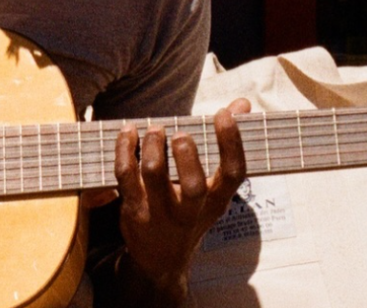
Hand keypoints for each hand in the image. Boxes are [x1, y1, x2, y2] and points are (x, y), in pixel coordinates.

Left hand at [112, 98, 249, 298]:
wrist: (162, 261)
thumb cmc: (191, 212)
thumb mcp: (214, 189)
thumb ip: (226, 142)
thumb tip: (242, 104)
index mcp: (217, 201)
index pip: (233, 174)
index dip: (231, 142)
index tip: (223, 114)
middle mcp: (190, 210)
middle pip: (193, 186)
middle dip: (186, 155)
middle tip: (179, 134)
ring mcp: (159, 212)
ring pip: (154, 176)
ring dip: (152, 146)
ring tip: (154, 129)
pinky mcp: (133, 209)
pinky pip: (124, 175)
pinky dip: (124, 149)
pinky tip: (128, 133)